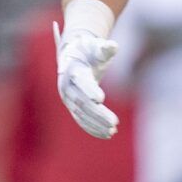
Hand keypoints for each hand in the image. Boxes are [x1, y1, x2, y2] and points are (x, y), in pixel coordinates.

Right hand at [54, 22, 120, 138]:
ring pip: (81, 114)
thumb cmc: (89, 51)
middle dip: (98, 113)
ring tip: (113, 130)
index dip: (89, 90)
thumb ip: (104, 49)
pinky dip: (93, 128)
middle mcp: (67, 86)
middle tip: (114, 122)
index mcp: (72, 69)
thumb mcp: (96, 47)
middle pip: (82, 102)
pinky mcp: (73, 107)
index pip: (81, 81)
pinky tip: (107, 134)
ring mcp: (68, 98)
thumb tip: (112, 46)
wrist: (74, 57)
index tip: (101, 98)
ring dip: (96, 124)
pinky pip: (81, 120)